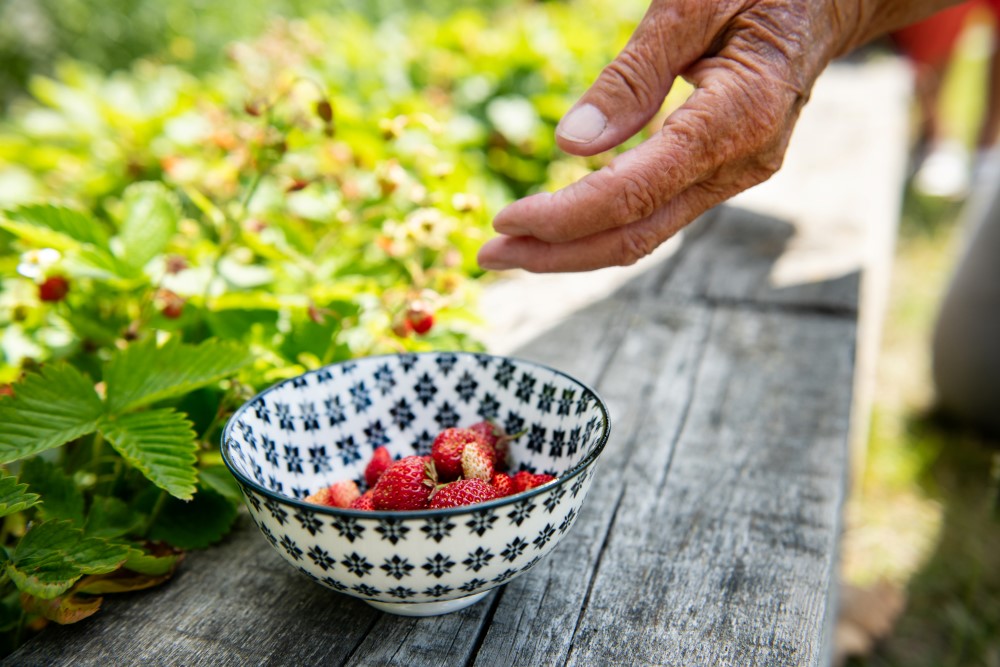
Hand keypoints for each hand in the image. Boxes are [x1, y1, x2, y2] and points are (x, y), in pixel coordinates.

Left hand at [477, 0, 956, 272]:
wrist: (829, 0)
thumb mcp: (693, 4)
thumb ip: (633, 76)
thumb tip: (572, 144)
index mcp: (737, 117)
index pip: (633, 192)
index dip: (564, 217)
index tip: (505, 222)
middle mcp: (742, 162)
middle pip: (636, 235)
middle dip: (556, 255)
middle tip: (489, 256)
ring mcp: (738, 174)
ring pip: (647, 233)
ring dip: (575, 248)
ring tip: (513, 247)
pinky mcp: (725, 173)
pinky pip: (659, 213)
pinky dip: (605, 225)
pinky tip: (564, 223)